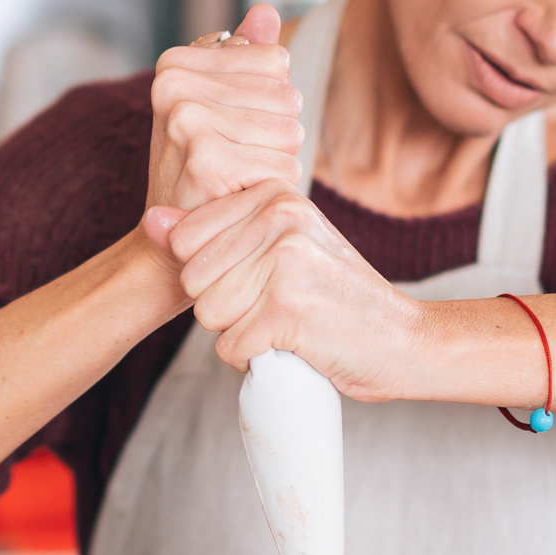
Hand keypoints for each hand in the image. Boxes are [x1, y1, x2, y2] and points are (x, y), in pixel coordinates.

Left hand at [143, 181, 428, 401]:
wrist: (404, 340)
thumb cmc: (335, 296)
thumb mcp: (278, 248)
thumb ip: (212, 232)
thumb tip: (150, 219)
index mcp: (275, 194)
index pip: (185, 239)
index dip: (212, 274)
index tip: (259, 278)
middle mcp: (280, 219)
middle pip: (193, 280)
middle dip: (223, 307)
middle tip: (276, 306)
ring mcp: (284, 263)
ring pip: (208, 315)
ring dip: (241, 334)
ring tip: (286, 323)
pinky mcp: (287, 311)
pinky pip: (231, 348)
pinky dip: (255, 360)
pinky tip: (293, 345)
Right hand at [145, 5, 303, 215]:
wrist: (171, 238)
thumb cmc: (199, 168)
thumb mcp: (215, 105)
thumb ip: (243, 56)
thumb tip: (267, 11)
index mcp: (174, 64)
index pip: (277, 60)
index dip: (270, 100)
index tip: (231, 126)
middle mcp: (174, 86)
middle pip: (287, 94)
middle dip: (276, 133)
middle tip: (235, 158)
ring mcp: (186, 122)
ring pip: (291, 130)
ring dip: (277, 161)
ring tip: (238, 176)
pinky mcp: (206, 161)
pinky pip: (285, 165)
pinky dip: (274, 187)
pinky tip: (240, 195)